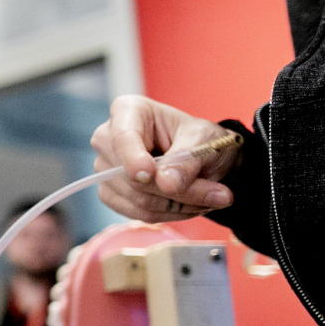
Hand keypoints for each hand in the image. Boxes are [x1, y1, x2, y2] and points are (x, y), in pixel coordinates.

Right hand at [90, 95, 240, 221]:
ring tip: (208, 197)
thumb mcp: (205, 140)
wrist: (204, 158)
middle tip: (220, 194)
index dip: (133, 158)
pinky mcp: (110, 193)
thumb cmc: (201, 139)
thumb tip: (166, 183)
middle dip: (178, 191)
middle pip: (133, 177)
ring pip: (138, 200)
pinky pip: (138, 214)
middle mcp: (108, 139)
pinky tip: (187, 204)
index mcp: (128, 111)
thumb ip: (187, 159)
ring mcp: (105, 169)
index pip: (123, 137)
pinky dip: (169, 214)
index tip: (149, 174)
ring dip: (179, 205)